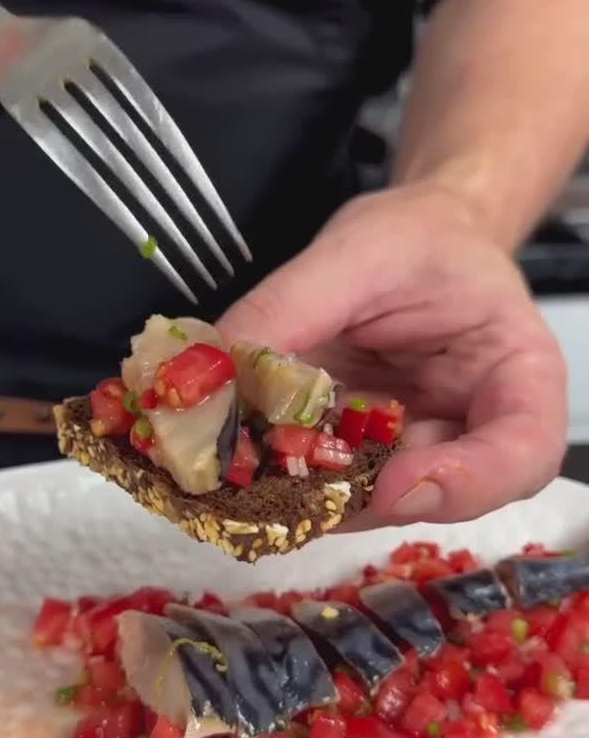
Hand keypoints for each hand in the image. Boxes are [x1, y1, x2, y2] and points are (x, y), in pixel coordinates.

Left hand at [218, 183, 567, 525]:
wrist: (411, 241)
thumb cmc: (418, 239)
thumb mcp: (362, 249)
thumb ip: (293, 307)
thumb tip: (214, 373)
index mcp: (516, 374)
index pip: (523, 454)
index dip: (466, 483)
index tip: (394, 485)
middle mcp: (472, 430)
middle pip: (435, 495)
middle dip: (353, 495)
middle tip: (278, 482)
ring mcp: (413, 450)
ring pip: (366, 499)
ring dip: (303, 492)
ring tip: (242, 466)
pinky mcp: (361, 454)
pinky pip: (325, 479)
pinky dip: (278, 473)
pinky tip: (236, 453)